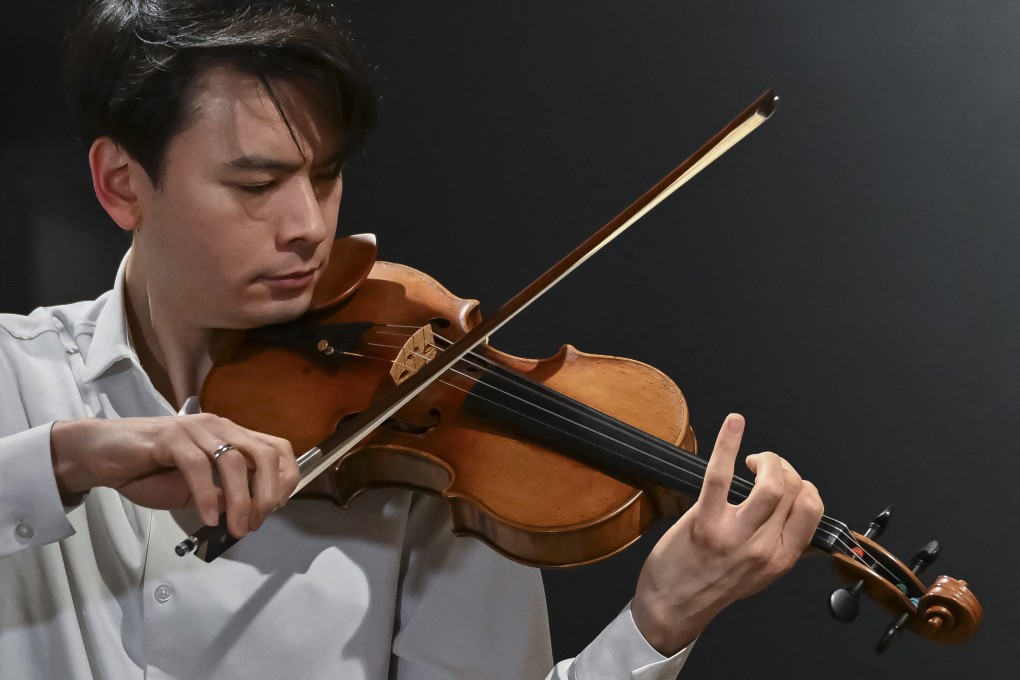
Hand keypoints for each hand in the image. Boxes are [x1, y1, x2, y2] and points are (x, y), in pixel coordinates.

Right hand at [50, 415, 299, 537]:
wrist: (100, 455)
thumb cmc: (148, 471)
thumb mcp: (196, 488)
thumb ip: (222, 495)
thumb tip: (246, 513)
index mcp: (231, 436)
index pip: (277, 447)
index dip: (286, 477)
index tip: (277, 507)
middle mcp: (219, 427)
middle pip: (264, 454)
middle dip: (268, 492)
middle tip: (257, 522)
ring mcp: (196, 430)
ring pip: (234, 461)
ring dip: (241, 500)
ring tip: (236, 528)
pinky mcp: (171, 438)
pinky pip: (197, 467)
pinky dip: (207, 496)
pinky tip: (207, 519)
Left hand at [631, 413, 823, 654]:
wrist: (673, 607)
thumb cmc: (712, 586)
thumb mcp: (760, 576)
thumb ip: (783, 547)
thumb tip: (802, 520)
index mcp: (781, 558)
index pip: (811, 508)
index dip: (803, 485)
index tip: (787, 481)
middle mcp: (763, 548)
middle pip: (792, 491)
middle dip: (783, 467)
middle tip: (763, 466)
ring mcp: (734, 535)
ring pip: (771, 484)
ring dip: (767, 459)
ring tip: (753, 460)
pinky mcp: (704, 522)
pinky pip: (721, 474)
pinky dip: (728, 443)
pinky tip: (733, 424)